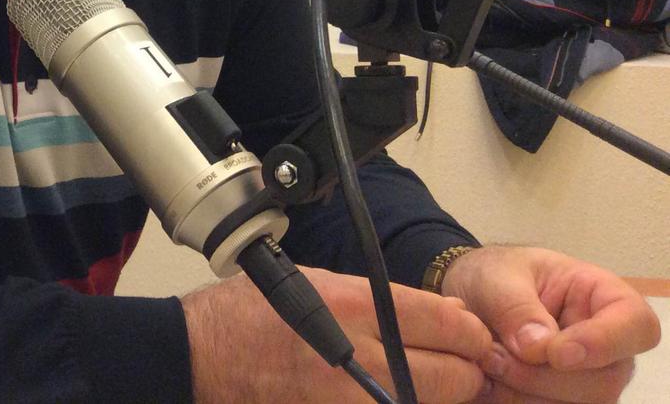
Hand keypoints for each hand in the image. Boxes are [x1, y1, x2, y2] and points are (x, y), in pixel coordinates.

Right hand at [182, 267, 491, 402]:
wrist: (202, 358)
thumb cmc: (249, 314)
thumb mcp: (318, 282)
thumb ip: (384, 299)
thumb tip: (447, 312)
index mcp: (352, 307)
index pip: (449, 323)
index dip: (472, 330)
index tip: (473, 334)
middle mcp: (359, 359)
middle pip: (456, 376)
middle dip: (465, 369)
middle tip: (456, 362)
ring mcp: (351, 402)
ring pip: (431, 403)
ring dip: (438, 393)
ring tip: (423, 378)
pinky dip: (404, 402)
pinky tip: (391, 390)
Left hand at [438, 244, 660, 402]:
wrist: (471, 302)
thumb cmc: (496, 277)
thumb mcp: (496, 276)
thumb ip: (515, 306)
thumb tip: (537, 348)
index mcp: (604, 298)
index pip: (636, 325)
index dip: (604, 344)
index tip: (556, 353)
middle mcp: (608, 348)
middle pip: (605, 382)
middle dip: (545, 377)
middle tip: (494, 356)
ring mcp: (590, 381)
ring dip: (526, 394)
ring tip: (488, 363)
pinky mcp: (564, 400)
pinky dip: (517, 403)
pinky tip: (491, 382)